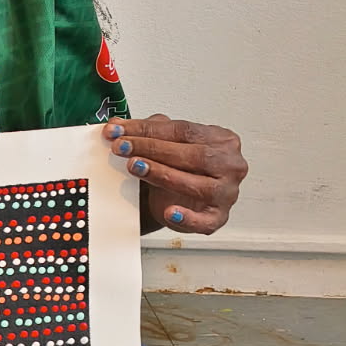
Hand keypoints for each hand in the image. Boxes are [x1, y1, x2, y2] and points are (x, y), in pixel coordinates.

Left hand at [103, 115, 247, 234]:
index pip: (184, 130)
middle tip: (123, 147)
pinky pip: (205, 220)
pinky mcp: (218, 217)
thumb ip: (145, 131)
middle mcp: (230, 164)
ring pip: (197, 184)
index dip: (148, 129)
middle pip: (193, 155)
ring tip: (136, 167)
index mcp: (221, 140)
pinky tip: (169, 212)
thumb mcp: (164, 144)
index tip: (118, 130)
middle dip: (152, 149)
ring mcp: (226, 193)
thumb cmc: (177, 168)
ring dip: (163, 175)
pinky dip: (187, 218)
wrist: (178, 199)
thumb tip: (116, 124)